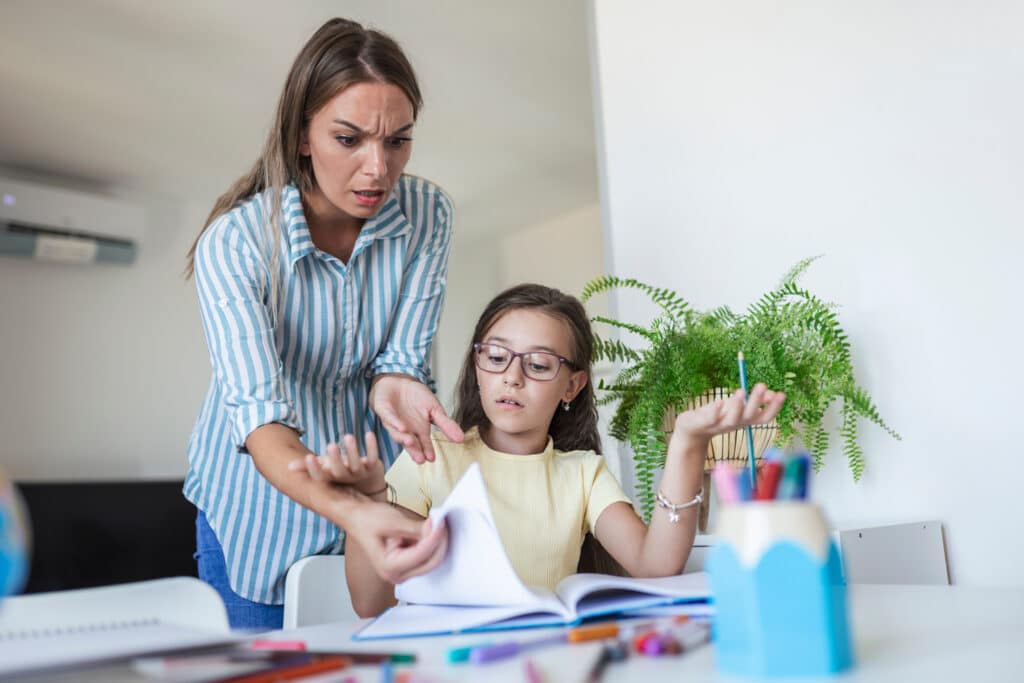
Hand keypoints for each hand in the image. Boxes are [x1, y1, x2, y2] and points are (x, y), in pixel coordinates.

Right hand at [288, 432, 384, 494]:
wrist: (367, 483)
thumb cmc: (339, 471)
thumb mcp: (323, 468)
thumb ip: (307, 466)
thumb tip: (288, 467)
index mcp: (330, 477)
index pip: (320, 477)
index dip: (314, 469)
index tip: (309, 457)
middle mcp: (344, 477)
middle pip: (339, 471)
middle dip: (335, 459)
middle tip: (331, 445)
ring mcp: (359, 472)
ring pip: (356, 464)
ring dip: (352, 451)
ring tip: (348, 436)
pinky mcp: (372, 466)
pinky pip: (373, 457)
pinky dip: (372, 446)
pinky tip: (369, 434)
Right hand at [345, 502, 448, 583]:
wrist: (358, 517)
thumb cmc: (368, 520)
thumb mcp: (392, 522)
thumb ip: (416, 529)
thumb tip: (436, 528)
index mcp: (389, 567)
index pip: (422, 554)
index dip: (435, 536)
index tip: (440, 520)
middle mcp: (397, 575)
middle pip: (432, 562)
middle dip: (440, 541)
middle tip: (442, 520)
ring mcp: (404, 571)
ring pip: (433, 559)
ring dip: (439, 541)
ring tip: (438, 522)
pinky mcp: (410, 564)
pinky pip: (429, 555)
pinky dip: (434, 542)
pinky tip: (433, 528)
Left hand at [370, 374, 463, 462]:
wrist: (399, 382)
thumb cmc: (416, 397)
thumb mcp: (435, 410)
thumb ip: (446, 424)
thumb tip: (461, 438)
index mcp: (418, 430)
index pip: (423, 444)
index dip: (426, 451)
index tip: (431, 458)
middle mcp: (406, 430)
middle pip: (409, 443)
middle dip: (414, 451)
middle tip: (420, 459)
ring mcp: (394, 422)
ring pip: (397, 433)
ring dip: (403, 438)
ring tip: (411, 442)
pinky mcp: (384, 411)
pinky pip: (389, 417)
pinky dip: (395, 422)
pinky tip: (402, 427)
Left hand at [671, 383, 785, 445]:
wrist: (693, 431)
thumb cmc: (719, 415)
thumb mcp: (738, 408)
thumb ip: (756, 402)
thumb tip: (773, 393)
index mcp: (745, 420)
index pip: (764, 417)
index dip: (774, 407)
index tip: (782, 394)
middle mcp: (735, 424)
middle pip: (749, 416)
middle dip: (756, 401)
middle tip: (762, 385)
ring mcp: (720, 425)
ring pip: (731, 418)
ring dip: (737, 405)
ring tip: (741, 390)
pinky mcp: (704, 423)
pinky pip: (710, 419)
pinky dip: (715, 411)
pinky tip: (719, 402)